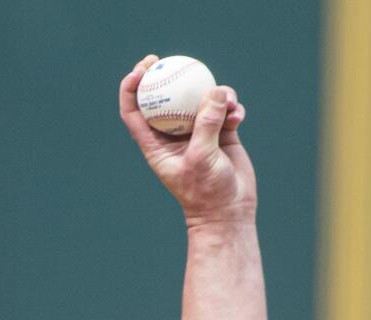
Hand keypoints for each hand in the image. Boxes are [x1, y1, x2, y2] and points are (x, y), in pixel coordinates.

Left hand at [119, 54, 256, 225]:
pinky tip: (239, 115)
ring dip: (214, 94)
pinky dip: (232, 108)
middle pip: (164, 98)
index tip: (139, 70)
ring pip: (200, 100)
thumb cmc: (206, 191)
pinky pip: (224, 110)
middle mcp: (174, 135)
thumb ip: (206, 124)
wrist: (230, 210)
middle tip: (171, 58)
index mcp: (155, 144)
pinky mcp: (221, 133)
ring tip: (227, 100)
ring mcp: (198, 133)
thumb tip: (215, 91)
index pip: (134, 112)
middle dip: (165, 75)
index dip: (131, 89)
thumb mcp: (202, 157)